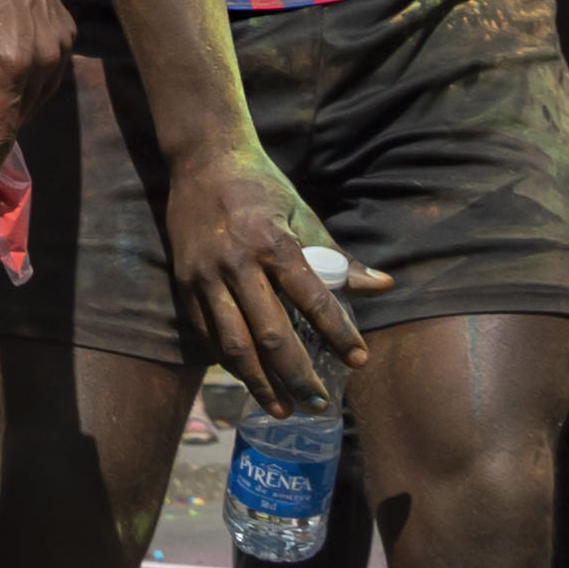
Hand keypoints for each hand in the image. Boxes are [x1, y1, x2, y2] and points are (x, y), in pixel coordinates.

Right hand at [163, 139, 370, 415]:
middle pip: (271, 334)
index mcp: (273, 242)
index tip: (359, 360)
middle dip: (298, 376)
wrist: (201, 158)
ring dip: (260, 383)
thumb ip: (339, 256)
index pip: (313, 298)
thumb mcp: (304, 213)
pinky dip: (230, 364)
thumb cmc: (261, 186)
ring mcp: (206, 276)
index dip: (339, 333)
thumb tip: (383, 286)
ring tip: (283, 409)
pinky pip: (208, 335)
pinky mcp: (185, 283)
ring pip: (234, 344)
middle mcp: (238, 262)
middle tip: (320, 403)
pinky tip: (250, 382)